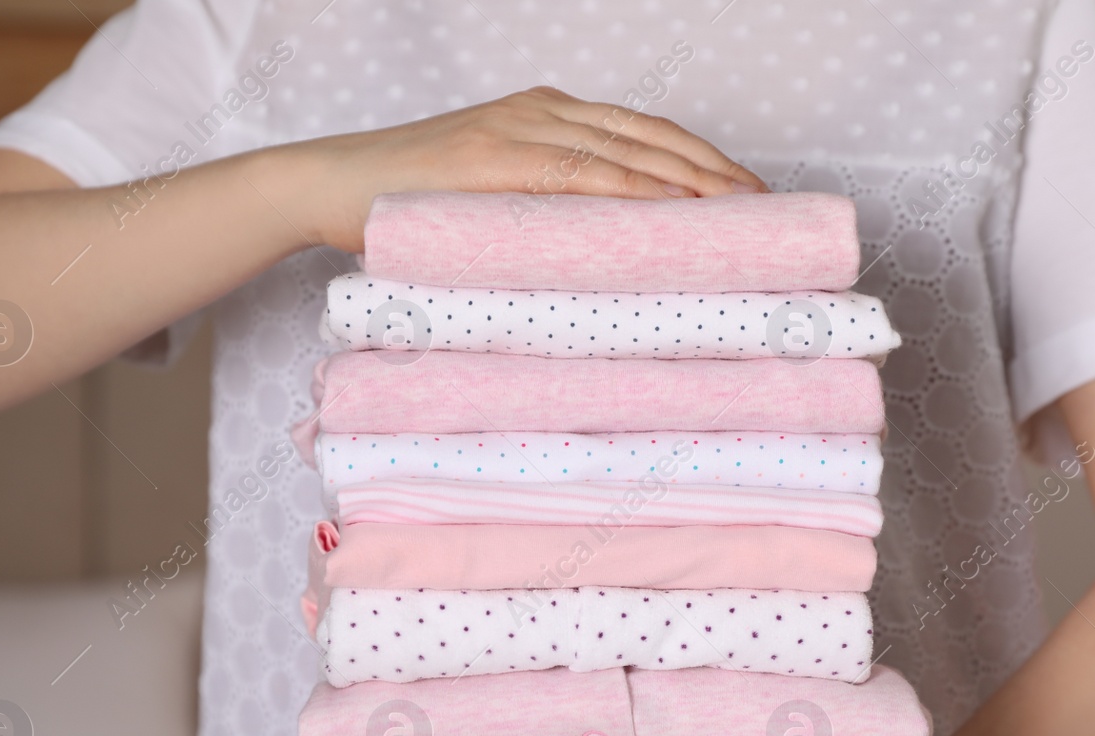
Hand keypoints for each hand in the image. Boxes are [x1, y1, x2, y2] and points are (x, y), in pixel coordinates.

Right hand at [282, 85, 768, 249]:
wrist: (330, 188)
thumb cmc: (408, 206)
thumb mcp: (491, 204)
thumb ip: (545, 215)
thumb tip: (607, 265)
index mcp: (544, 116)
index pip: (642, 134)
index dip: (700, 162)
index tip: (748, 195)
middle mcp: (539, 112)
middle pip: (649, 136)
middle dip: (713, 172)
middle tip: (764, 209)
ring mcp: (515, 130)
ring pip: (624, 150)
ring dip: (686, 182)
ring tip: (735, 215)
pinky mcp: (491, 158)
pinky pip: (575, 173)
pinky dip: (628, 191)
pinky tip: (667, 212)